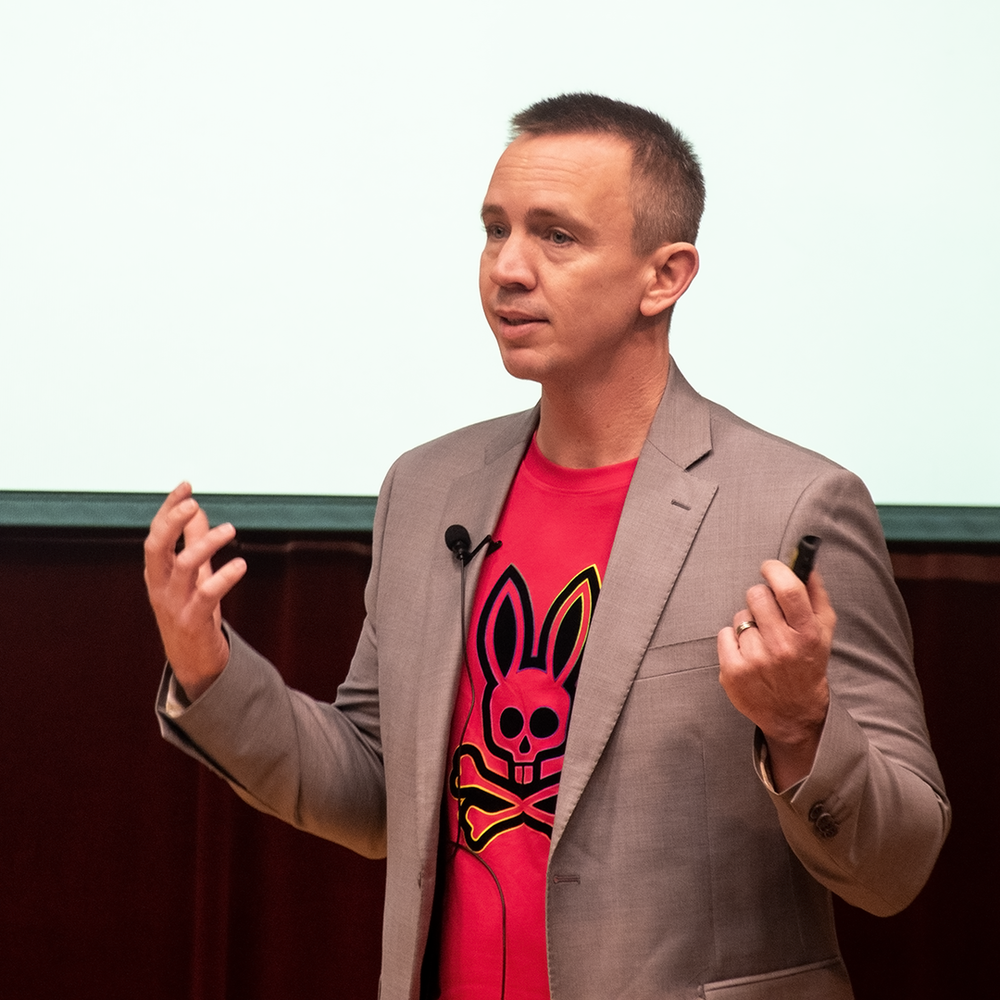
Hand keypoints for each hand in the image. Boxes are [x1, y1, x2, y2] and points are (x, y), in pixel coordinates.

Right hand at [144, 482, 246, 700]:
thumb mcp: (191, 574)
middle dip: (171, 522)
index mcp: (157, 571)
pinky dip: (224, 578)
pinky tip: (241, 564)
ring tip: (231, 529)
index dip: (168, 509)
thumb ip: (192, 542)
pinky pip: (207, 595)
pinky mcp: (193, 621)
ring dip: (206, 544)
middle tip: (192, 503)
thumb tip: (197, 509)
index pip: (156, 533)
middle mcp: (159, 585)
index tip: (186, 485)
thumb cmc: (191, 610)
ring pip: (184, 567)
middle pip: (156, 547)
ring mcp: (174, 604)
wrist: (193, 660)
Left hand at [717, 560, 836, 790]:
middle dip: (760, 597)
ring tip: (761, 641)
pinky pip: (724, 634)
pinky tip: (747, 654)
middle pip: (757, 596)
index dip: (776, 570)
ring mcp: (755, 660)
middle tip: (767, 612)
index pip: (788, 590)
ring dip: (748, 623)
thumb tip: (806, 564)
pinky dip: (732, 640)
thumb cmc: (808, 664)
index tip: (769, 567)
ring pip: (740, 616)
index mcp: (807, 634)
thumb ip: (816, 595)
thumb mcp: (823, 631)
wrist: (794, 713)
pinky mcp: (733, 672)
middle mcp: (781, 647)